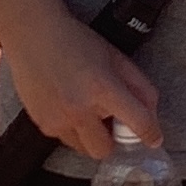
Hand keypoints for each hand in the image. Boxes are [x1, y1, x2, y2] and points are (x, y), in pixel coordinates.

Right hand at [2, 8, 160, 161]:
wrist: (33, 35)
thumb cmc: (76, 42)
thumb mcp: (115, 58)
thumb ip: (139, 86)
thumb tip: (152, 114)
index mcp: (103, 88)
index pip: (137, 122)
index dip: (150, 134)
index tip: (153, 139)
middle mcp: (79, 109)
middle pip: (104, 150)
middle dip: (110, 141)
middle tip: (109, 122)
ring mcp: (57, 119)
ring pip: (82, 148)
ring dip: (89, 135)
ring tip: (84, 109)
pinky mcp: (41, 123)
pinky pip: (64, 138)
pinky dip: (70, 128)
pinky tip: (66, 104)